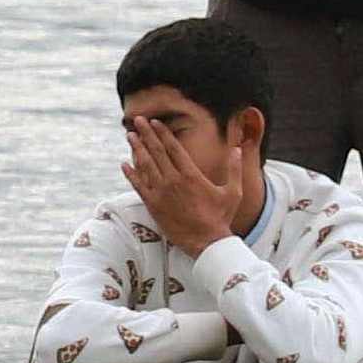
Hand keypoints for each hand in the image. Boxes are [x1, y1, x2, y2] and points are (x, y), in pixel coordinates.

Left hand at [123, 113, 235, 256]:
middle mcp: (173, 180)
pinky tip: (124, 165)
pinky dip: (131, 175)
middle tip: (137, 121)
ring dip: (137, 149)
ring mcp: (161, 193)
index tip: (155, 122)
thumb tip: (237, 149)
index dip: (163, 133)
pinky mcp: (153, 206)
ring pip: (145, 166)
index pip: (174, 147)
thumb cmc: (221, 218)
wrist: (206, 242)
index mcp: (191, 175)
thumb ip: (234, 169)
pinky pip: (139, 187)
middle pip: (156, 152)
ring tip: (130, 136)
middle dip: (146, 134)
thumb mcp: (233, 192)